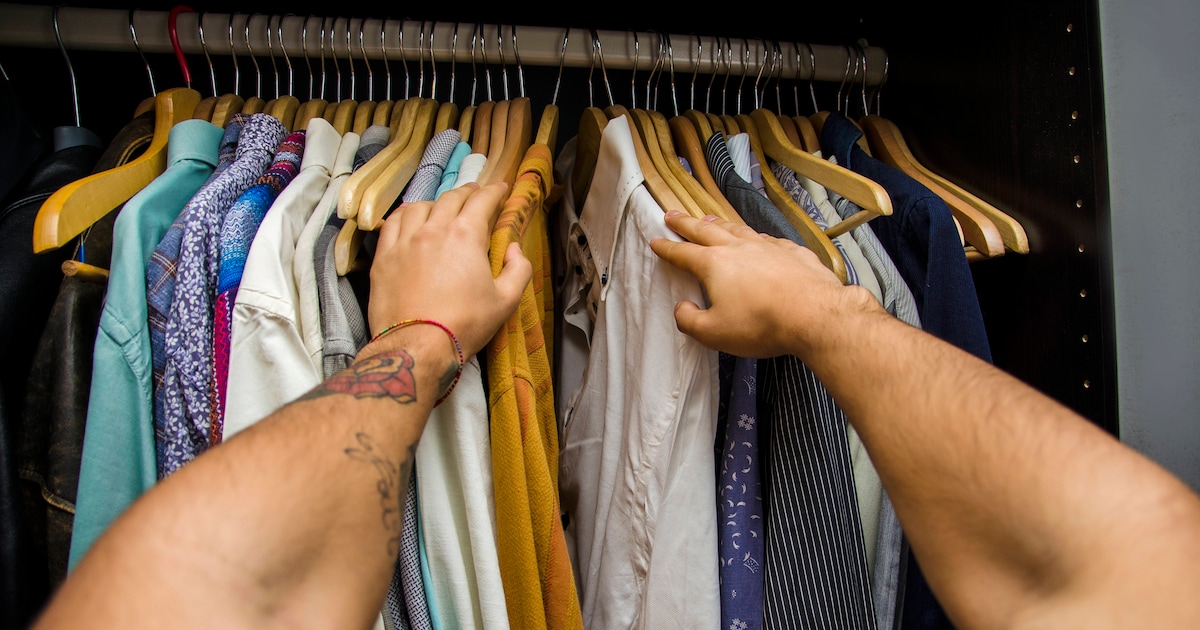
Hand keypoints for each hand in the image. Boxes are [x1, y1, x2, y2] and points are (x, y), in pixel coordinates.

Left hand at [367, 182, 531, 358]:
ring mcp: (404, 241)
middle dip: (467, 192)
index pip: (482, 201)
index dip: (494, 191)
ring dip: (436, 202)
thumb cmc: (465, 324)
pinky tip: (409, 218)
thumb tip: (514, 249)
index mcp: (466, 236)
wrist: (417, 346)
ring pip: (420, 206)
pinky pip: (392, 223)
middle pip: (451, 199)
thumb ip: (518, 269)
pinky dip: (405, 215)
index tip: (501, 188)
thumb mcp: (506, 301)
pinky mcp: (384, 257)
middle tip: (475, 194)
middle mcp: (433, 229)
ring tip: (442, 207)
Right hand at [649, 211, 879, 359]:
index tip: (656, 240)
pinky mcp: (792, 252)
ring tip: (710, 218)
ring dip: (720, 223)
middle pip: (706, 230)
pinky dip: (754, 237)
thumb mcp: (714, 333)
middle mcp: (738, 248)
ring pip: (737, 229)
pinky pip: (767, 239)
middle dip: (687, 223)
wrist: (815, 314)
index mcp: (714, 264)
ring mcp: (767, 247)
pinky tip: (756, 238)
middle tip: (673, 214)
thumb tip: (681, 308)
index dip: (667, 248)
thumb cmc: (761, 324)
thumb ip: (690, 321)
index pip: (683, 253)